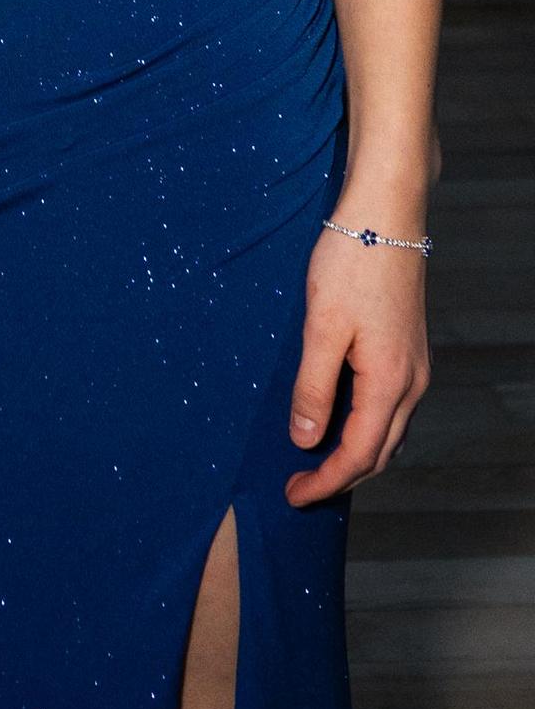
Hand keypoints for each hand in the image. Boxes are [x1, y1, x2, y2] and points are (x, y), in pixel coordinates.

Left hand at [285, 213, 430, 504]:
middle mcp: (411, 381)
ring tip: (316, 464)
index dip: (326, 481)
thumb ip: (313, 386)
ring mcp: (414, 366)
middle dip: (341, 477)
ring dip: (356, 455)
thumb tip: (306, 439)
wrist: (386, 213)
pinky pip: (390, 407)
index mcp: (389, 381)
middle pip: (380, 452)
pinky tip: (339, 420)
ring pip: (389, 431)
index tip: (294, 495)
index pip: (359, 454)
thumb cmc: (352, 262)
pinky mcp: (408, 350)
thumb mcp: (321, 326)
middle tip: (301, 489)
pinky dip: (366, 427)